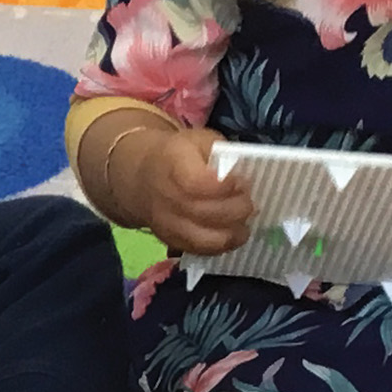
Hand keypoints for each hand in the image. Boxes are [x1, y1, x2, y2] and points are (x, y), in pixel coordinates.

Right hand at [119, 126, 255, 256]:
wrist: (143, 177)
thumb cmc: (178, 155)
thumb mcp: (198, 140)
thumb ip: (223, 153)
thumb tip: (245, 173)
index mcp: (174, 165)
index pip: (199, 184)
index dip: (226, 186)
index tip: (241, 181)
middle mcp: (167, 198)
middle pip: (209, 214)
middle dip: (238, 209)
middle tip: (248, 201)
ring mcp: (168, 225)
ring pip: (208, 240)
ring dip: (234, 232)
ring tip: (243, 220)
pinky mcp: (172, 242)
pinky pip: (202, 251)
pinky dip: (222, 245)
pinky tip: (231, 231)